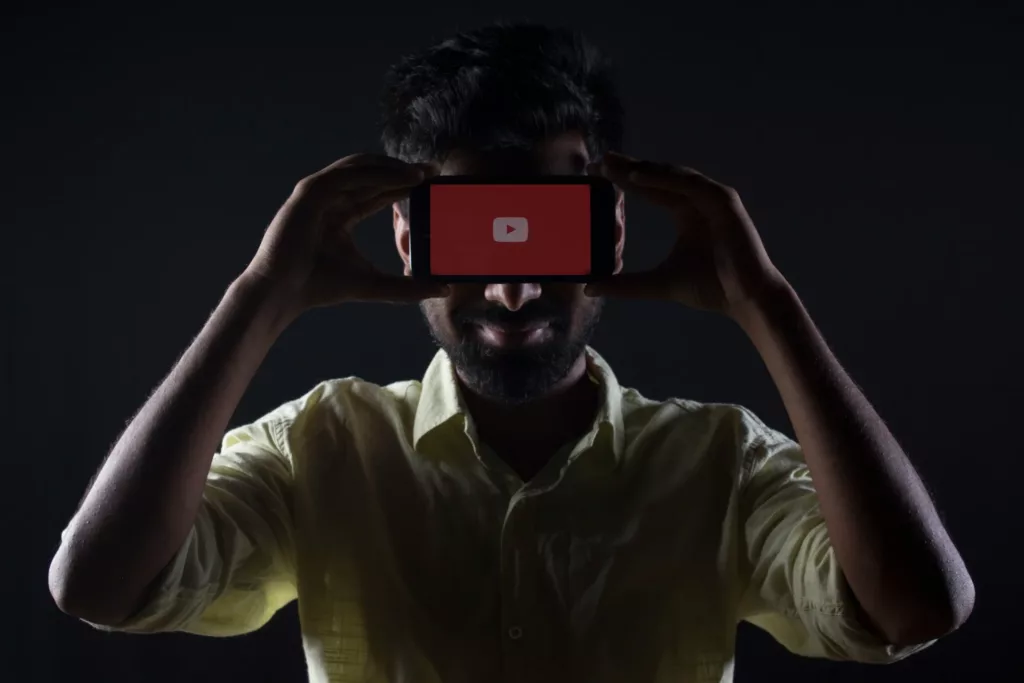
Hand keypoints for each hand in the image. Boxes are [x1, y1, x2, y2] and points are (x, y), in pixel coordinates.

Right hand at [243, 153, 449, 312]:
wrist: (284, 293)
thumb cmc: (320, 287)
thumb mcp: (374, 284)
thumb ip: (406, 288)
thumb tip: (443, 290)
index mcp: (341, 214)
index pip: (377, 192)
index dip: (404, 185)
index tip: (431, 183)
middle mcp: (330, 199)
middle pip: (371, 175)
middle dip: (402, 170)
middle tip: (433, 170)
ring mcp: (317, 193)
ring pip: (359, 169)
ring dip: (391, 167)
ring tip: (420, 172)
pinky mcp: (309, 192)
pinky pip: (347, 175)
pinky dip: (374, 173)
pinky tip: (399, 176)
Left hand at [585, 151, 786, 316]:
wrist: (745, 299)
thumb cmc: (710, 288)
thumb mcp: (658, 283)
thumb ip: (626, 285)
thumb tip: (591, 288)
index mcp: (686, 213)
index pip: (650, 190)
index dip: (624, 180)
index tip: (597, 174)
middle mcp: (699, 201)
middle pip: (659, 178)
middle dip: (629, 168)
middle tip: (600, 160)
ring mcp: (713, 199)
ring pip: (673, 177)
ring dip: (643, 169)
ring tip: (614, 166)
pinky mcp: (725, 202)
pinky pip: (690, 184)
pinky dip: (665, 179)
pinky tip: (639, 176)